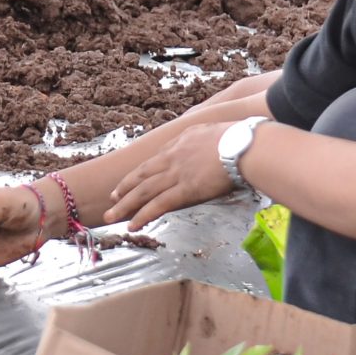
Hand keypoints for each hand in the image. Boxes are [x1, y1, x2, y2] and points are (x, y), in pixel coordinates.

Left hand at [102, 121, 234, 226]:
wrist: (244, 145)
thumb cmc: (239, 138)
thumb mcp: (213, 129)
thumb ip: (203, 138)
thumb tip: (205, 140)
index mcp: (180, 142)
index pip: (156, 159)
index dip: (142, 172)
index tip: (133, 179)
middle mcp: (173, 158)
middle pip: (142, 175)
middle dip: (125, 187)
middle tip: (112, 198)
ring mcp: (177, 174)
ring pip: (144, 191)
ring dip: (125, 205)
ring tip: (111, 216)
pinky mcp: (185, 191)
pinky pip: (158, 205)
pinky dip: (143, 215)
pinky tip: (132, 225)